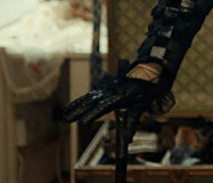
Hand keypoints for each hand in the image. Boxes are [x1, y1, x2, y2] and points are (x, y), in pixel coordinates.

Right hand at [59, 65, 174, 125]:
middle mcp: (110, 91)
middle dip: (79, 111)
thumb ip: (132, 122)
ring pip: (88, 98)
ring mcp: (106, 89)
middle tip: (67, 119)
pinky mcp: (104, 89)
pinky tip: (70, 108)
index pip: (104, 106)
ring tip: (64, 115)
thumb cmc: (145, 91)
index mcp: (120, 95)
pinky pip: (90, 96)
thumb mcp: (142, 106)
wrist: (147, 73)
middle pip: (92, 102)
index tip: (83, 122)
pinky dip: (79, 101)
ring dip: (76, 106)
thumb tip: (128, 139)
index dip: (93, 114)